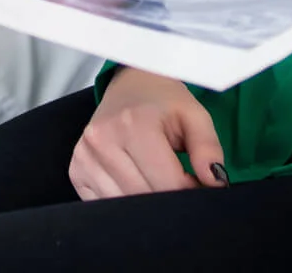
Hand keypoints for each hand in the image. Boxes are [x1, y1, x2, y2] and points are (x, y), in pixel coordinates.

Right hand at [70, 69, 228, 199]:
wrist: (129, 85)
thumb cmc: (163, 102)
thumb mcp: (194, 115)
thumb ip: (208, 148)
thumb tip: (214, 182)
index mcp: (134, 124)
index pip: (168, 184)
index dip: (191, 192)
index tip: (197, 183)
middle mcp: (103, 140)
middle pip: (145, 198)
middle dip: (169, 199)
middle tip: (179, 181)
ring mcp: (84, 156)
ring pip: (124, 205)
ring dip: (145, 202)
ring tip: (157, 178)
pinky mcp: (76, 169)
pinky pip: (103, 204)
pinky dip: (123, 201)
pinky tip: (134, 180)